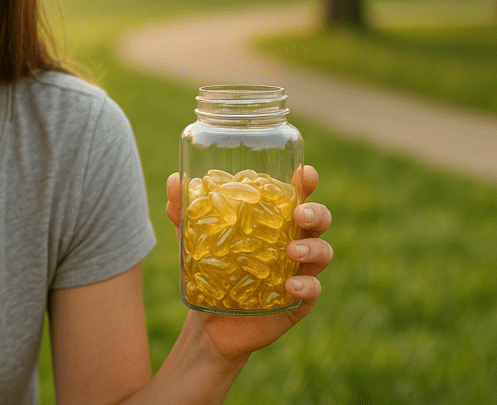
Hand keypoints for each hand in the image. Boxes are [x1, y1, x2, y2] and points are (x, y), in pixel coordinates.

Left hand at [165, 166, 332, 361]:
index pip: (296, 195)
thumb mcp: (195, 240)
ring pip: (322, 252)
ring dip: (312, 247)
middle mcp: (292, 241)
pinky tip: (290, 286)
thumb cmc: (210, 271)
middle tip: (298, 214)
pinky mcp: (298, 301)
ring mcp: (299, 271)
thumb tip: (174, 179)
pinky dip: (306, 286)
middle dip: (315, 212)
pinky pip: (313, 289)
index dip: (306, 182)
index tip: (305, 173)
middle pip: (319, 219)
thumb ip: (184, 212)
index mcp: (273, 221)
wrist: (209, 323)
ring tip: (291, 250)